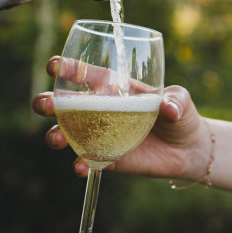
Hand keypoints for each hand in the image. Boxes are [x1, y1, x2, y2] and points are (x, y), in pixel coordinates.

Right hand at [32, 56, 210, 180]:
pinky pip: (86, 161)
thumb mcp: (181, 100)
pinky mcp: (107, 158)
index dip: (69, 68)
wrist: (188, 149)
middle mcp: (101, 110)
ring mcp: (100, 134)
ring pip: (68, 133)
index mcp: (116, 88)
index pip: (88, 75)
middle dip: (49, 102)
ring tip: (56, 138)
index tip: (54, 66)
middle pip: (66, 104)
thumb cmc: (181, 114)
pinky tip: (81, 167)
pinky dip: (80, 164)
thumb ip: (175, 100)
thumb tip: (168, 108)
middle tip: (44, 104)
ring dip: (56, 134)